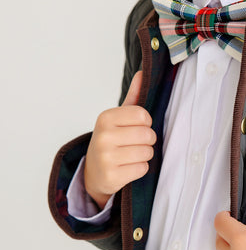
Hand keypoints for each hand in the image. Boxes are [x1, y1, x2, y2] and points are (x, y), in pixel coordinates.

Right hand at [84, 71, 155, 209]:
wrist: (93, 171)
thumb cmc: (111, 140)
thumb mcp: (119, 118)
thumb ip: (133, 97)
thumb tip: (142, 72)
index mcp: (105, 118)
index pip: (143, 115)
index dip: (146, 123)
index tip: (136, 127)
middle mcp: (103, 136)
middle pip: (148, 135)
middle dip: (147, 140)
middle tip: (133, 144)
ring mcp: (106, 158)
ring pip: (147, 153)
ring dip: (144, 155)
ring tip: (130, 155)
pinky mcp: (111, 177)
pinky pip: (142, 169)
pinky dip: (139, 169)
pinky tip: (127, 167)